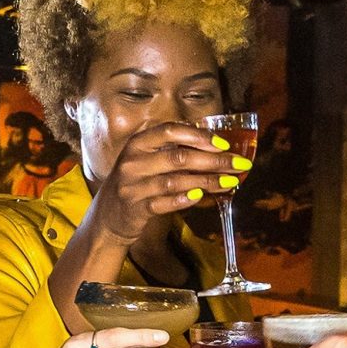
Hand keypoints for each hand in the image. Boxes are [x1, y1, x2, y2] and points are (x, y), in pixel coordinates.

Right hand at [82, 121, 244, 247]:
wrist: (108, 217)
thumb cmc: (137, 183)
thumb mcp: (147, 160)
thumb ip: (173, 150)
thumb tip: (215, 145)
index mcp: (138, 143)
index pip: (170, 130)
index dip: (199, 136)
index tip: (224, 144)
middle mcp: (133, 161)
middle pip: (179, 157)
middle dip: (214, 161)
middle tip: (239, 164)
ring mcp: (133, 186)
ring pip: (175, 181)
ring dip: (207, 181)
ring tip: (230, 183)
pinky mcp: (135, 208)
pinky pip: (164, 203)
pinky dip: (184, 199)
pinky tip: (201, 196)